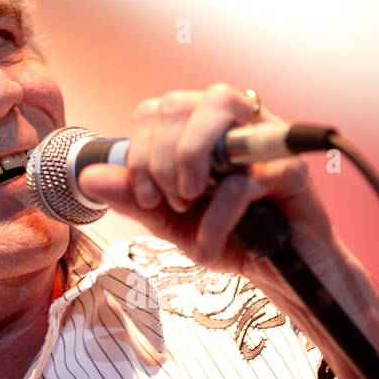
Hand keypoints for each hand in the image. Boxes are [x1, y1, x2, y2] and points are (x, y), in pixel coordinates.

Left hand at [76, 83, 339, 284]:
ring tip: (188, 202)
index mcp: (198, 128)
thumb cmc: (227, 237)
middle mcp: (230, 121)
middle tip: (171, 201)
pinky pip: (245, 175)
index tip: (146, 196)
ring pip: (216, 108)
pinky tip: (213, 238)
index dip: (139, 152)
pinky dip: (219, 212)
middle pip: (178, 103)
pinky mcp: (290, 168)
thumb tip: (88, 175)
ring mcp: (264, 138)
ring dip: (188, 158)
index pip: (154, 110)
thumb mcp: (169, 220)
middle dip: (159, 159)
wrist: (278, 274)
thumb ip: (132, 197)